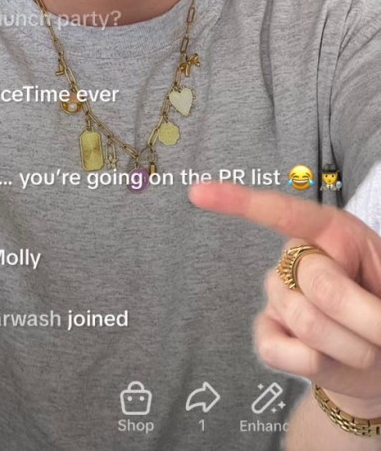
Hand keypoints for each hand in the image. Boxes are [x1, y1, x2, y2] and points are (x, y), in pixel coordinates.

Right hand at [188, 182, 380, 415]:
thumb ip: (364, 290)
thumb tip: (327, 302)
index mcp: (327, 232)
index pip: (280, 212)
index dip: (237, 201)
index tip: (196, 194)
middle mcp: (296, 259)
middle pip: (321, 285)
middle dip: (364, 317)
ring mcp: (278, 296)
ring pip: (307, 323)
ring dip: (351, 346)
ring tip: (364, 346)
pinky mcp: (267, 335)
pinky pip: (280, 352)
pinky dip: (314, 365)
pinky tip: (326, 359)